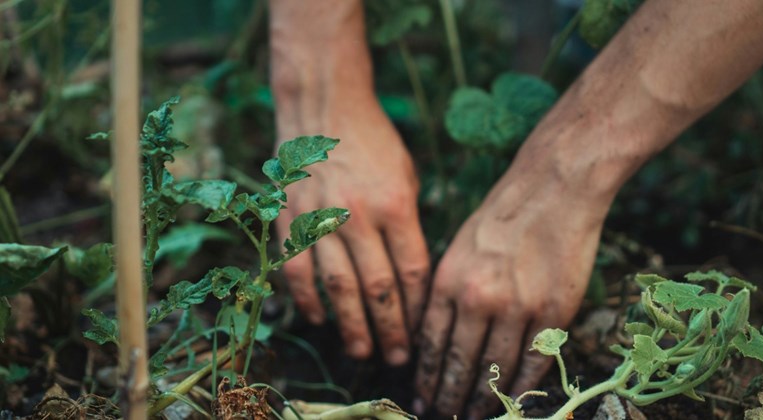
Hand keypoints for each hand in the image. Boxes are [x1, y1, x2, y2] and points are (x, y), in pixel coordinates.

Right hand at [275, 98, 429, 365]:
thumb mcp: (406, 176)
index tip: (422, 332)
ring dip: (350, 325)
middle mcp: (358, 216)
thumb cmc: (374, 143)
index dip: (418, 308)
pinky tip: (319, 319)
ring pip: (338, 287)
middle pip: (378, 288)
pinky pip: (298, 270)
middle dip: (391, 329)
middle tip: (397, 359)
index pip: (412, 271)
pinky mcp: (291, 218)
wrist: (324, 108)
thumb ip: (409, 225)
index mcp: (396, 205)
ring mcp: (321, 218)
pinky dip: (308, 299)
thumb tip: (411, 276)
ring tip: (362, 351)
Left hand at [414, 170, 605, 417]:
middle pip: (459, 363)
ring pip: (495, 369)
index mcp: (448, 281)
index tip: (421, 396)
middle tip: (442, 414)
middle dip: (448, 395)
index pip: (431, 343)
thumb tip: (434, 336)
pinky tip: (513, 401)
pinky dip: (522, 387)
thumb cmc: (502, 215)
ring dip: (483, 398)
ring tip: (473, 415)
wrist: (553, 188)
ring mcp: (518, 307)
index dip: (426, 377)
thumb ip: (446, 292)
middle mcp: (478, 298)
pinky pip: (533, 362)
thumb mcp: (458, 247)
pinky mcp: (553, 312)